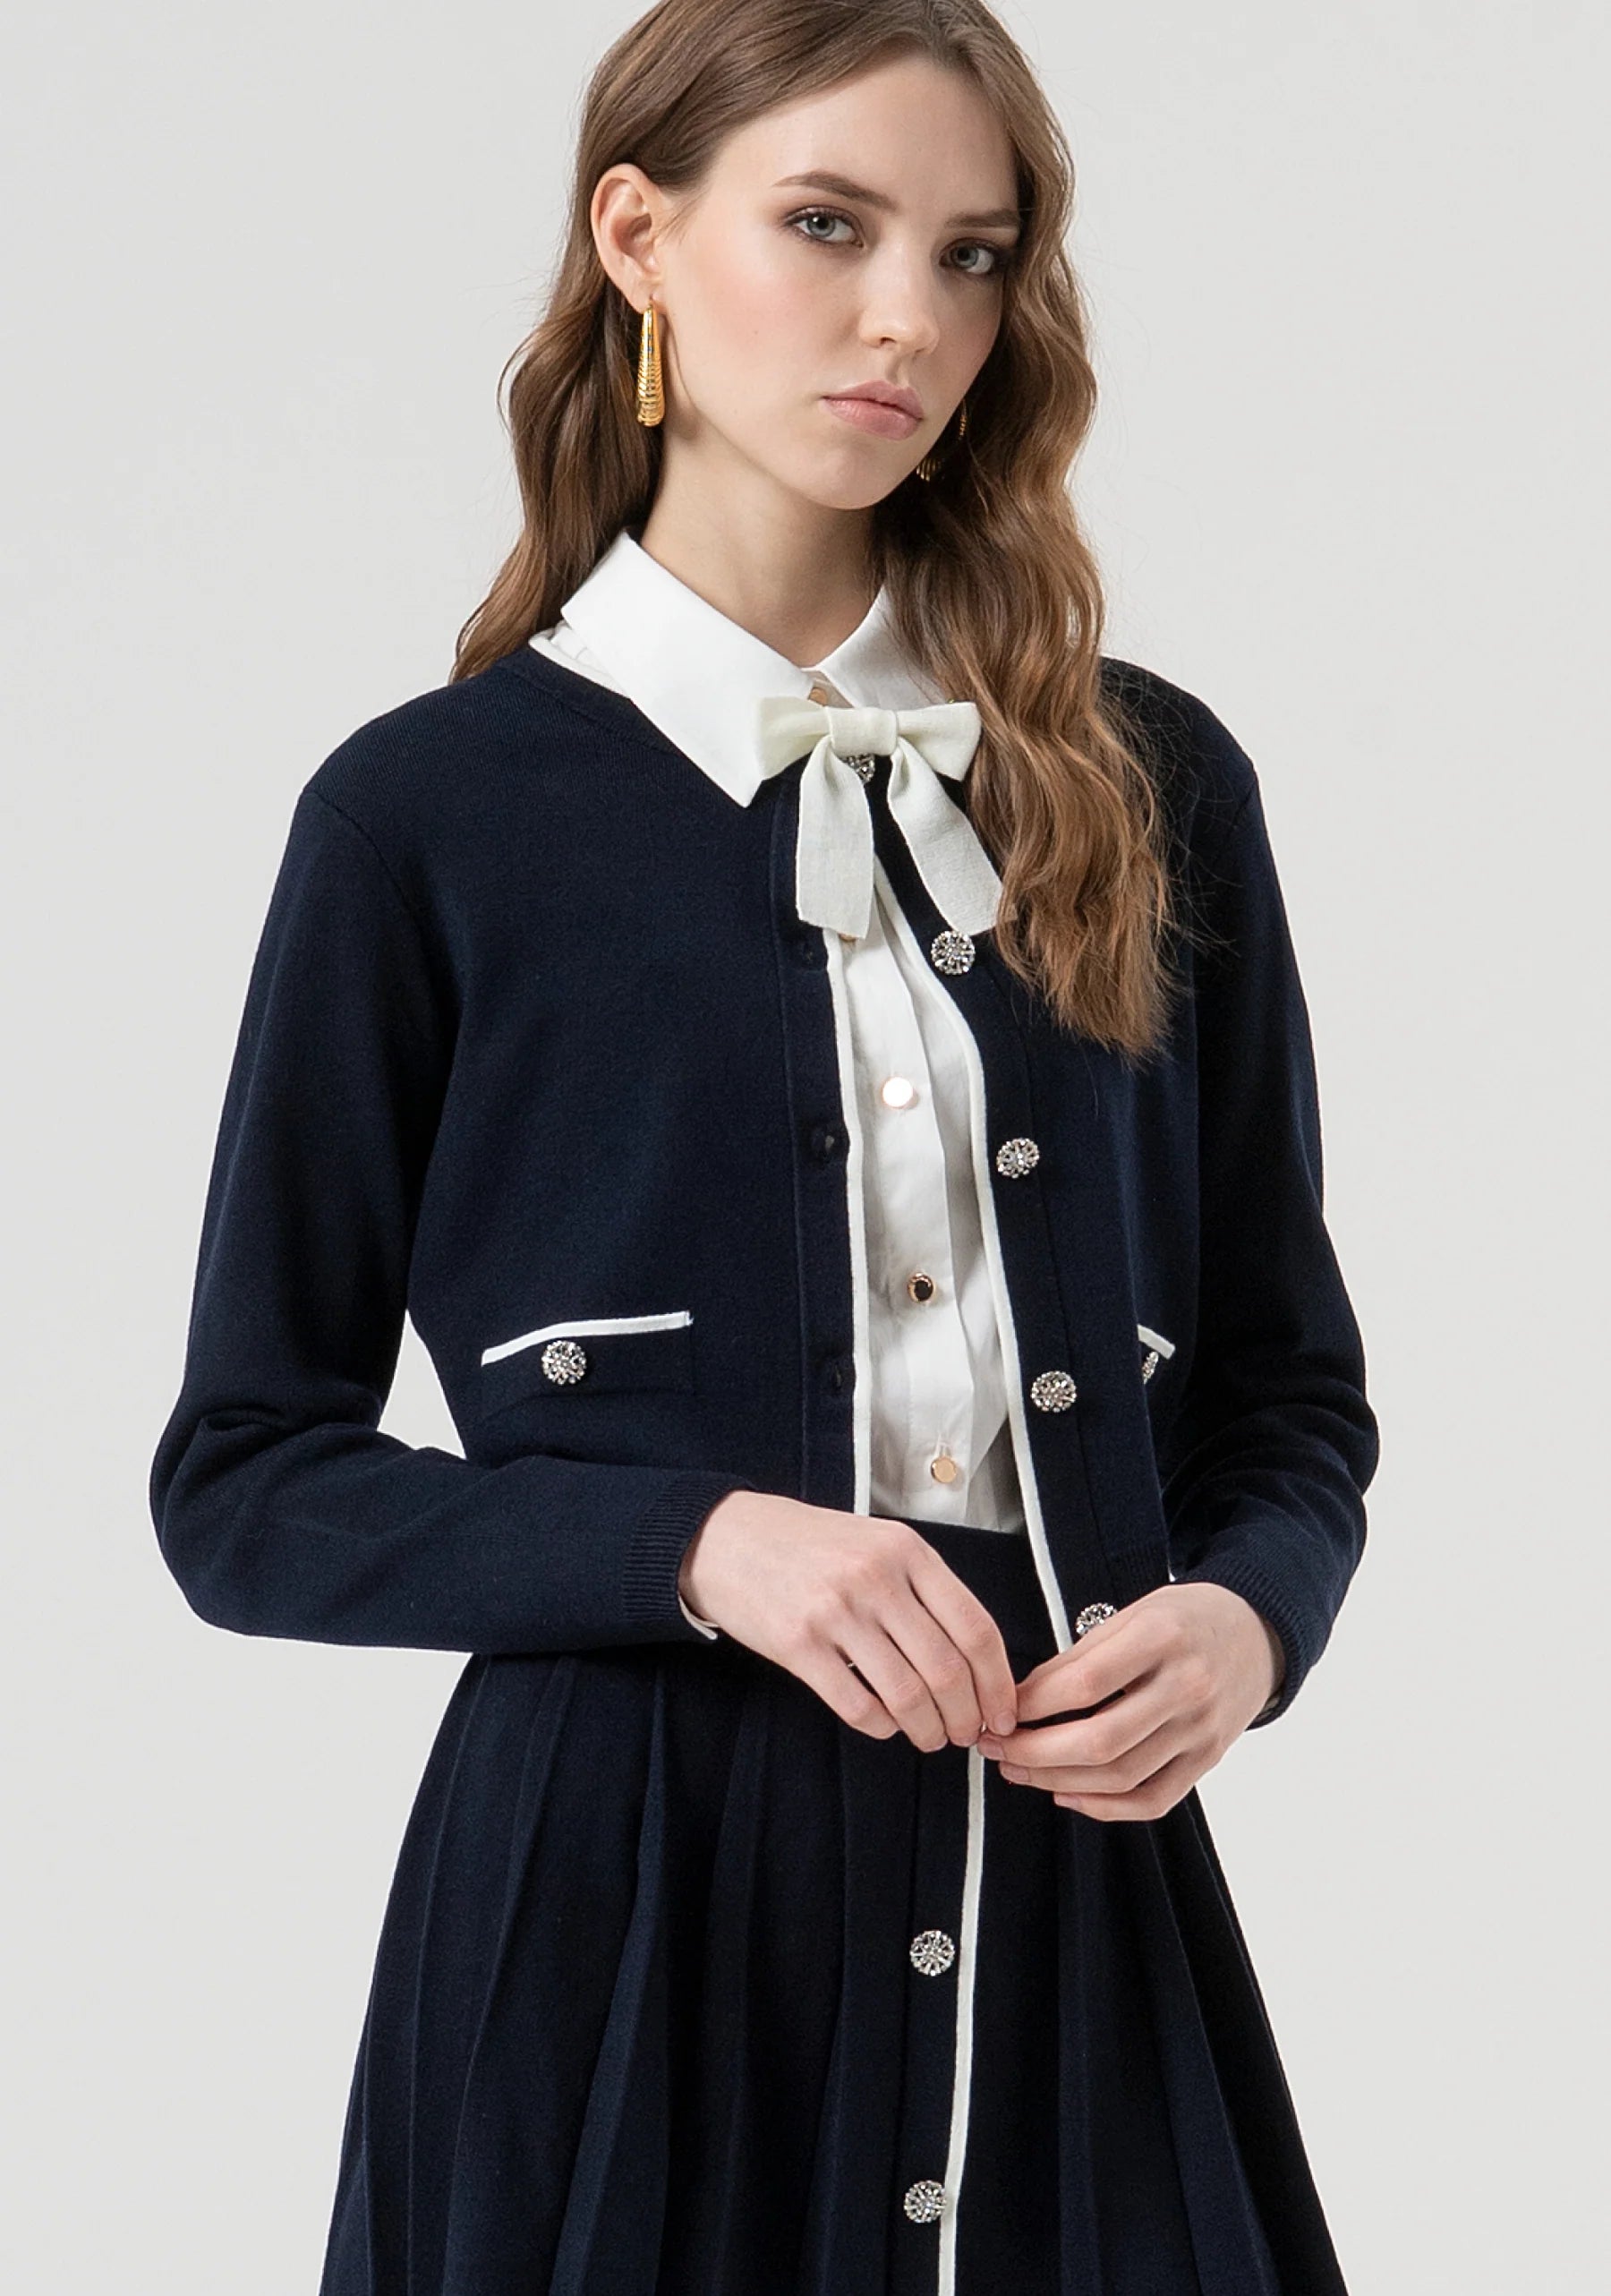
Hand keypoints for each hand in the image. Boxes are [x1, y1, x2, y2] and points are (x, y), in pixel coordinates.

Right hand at [679, 1492, 1019, 1750]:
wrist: (729, 1538)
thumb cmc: (812, 1545)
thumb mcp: (879, 1543)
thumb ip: (926, 1588)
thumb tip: (977, 1661)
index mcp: (908, 1551)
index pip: (977, 1629)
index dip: (999, 1683)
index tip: (1003, 1713)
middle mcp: (876, 1578)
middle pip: (947, 1670)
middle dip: (967, 1717)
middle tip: (968, 1735)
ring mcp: (836, 1611)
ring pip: (907, 1694)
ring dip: (928, 1730)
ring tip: (931, 1738)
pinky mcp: (798, 1644)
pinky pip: (857, 1705)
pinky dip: (881, 1726)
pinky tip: (886, 1725)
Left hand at [974, 1583, 1284, 1821]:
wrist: (1257, 1633)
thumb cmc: (1183, 1619)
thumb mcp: (1133, 1613)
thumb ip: (1081, 1656)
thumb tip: (1023, 1699)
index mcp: (1162, 1638)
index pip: (1085, 1683)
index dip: (1033, 1703)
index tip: (999, 1710)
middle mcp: (1187, 1687)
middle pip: (1100, 1740)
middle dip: (1034, 1752)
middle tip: (995, 1748)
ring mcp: (1201, 1730)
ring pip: (1120, 1776)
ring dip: (1057, 1780)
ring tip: (1018, 1769)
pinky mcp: (1208, 1760)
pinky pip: (1153, 1801)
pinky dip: (1104, 1807)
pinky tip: (1066, 1794)